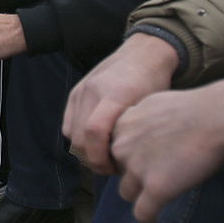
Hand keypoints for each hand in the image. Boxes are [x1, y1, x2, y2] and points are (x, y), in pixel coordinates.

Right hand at [61, 33, 182, 175]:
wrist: (144, 53)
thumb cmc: (155, 83)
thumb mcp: (152, 109)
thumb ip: (134, 133)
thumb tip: (124, 163)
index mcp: (116, 94)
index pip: (95, 131)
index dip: (100, 158)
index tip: (116, 169)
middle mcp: (93, 91)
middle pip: (80, 138)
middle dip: (94, 160)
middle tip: (113, 167)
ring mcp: (81, 90)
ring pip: (71, 134)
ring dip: (86, 150)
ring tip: (105, 154)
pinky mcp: (75, 91)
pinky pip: (68, 125)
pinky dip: (79, 138)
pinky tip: (97, 140)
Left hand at [111, 79, 223, 222]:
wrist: (219, 117)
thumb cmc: (197, 108)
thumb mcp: (156, 104)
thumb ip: (141, 119)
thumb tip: (140, 129)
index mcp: (121, 124)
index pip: (114, 148)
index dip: (130, 155)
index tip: (147, 159)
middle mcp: (122, 146)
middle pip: (119, 170)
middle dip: (134, 173)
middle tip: (158, 173)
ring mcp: (137, 168)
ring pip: (127, 192)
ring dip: (141, 195)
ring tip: (158, 196)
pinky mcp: (156, 188)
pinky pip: (143, 214)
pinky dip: (148, 218)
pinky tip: (155, 219)